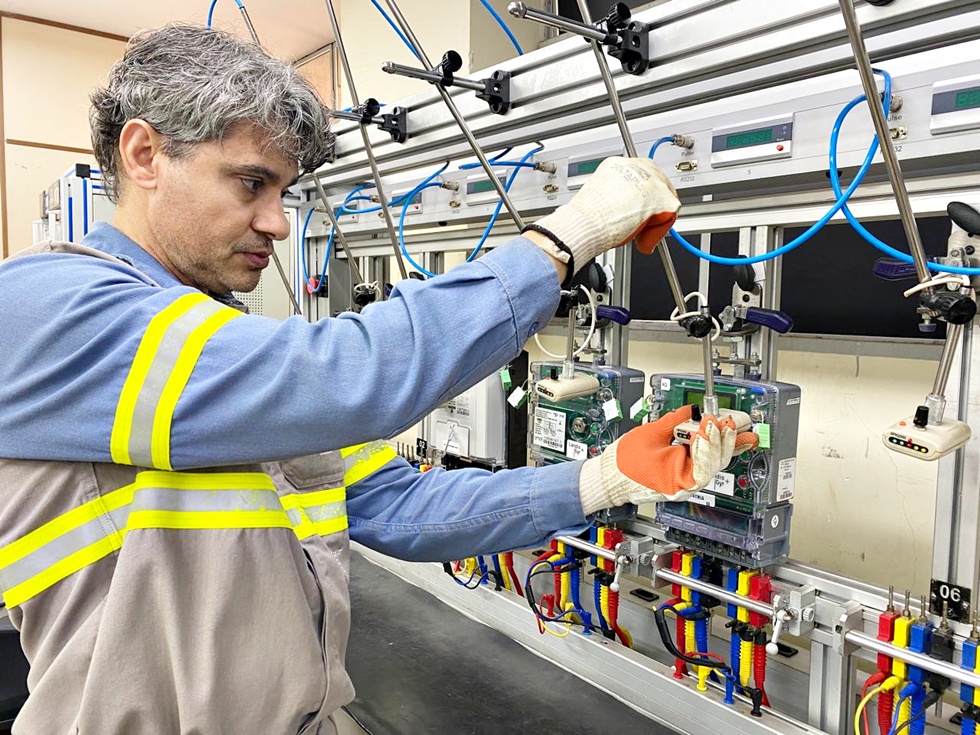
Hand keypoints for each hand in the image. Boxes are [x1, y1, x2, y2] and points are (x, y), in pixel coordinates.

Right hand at [529, 157, 679, 275]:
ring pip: (666, 199)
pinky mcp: (661, 198)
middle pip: (659, 184)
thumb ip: (618, 195)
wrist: (584, 224)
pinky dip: (658, 231)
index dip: (644, 197)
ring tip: (638, 233)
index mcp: (619, 164)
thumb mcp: (601, 195)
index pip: (643, 176)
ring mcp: (650, 181)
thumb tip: (629, 207)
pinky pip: (670, 215)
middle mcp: (636, 167)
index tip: (642, 210)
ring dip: (656, 219)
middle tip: (644, 225)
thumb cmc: (586, 216)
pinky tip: (642, 239)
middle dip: (655, 207)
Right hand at [577, 405, 758, 514]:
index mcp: (678, 479)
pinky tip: (727, 438)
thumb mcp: (650, 435)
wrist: (610, 479)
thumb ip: (674, 421)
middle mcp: (687, 484)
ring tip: (735, 427)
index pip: (706, 460)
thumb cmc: (623, 466)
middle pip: (715, 461)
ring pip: (714, 462)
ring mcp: (687, 480)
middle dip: (725, 439)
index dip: (712, 439)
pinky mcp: (685, 474)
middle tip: (730, 421)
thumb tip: (691, 410)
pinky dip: (716, 449)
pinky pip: (706, 462)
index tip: (712, 420)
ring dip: (725, 443)